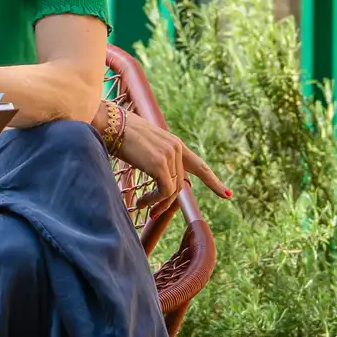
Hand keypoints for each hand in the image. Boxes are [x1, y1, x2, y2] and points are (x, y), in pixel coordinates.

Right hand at [109, 111, 229, 205]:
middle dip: (167, 202)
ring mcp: (170, 155)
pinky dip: (153, 201)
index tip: (227, 195)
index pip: (199, 165)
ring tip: (142, 206)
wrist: (109, 123)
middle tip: (153, 214)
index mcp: (174, 143)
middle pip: (180, 184)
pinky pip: (164, 191)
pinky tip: (140, 203)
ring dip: (158, 203)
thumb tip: (159, 180)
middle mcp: (176, 148)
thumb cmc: (119, 134)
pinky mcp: (160, 164)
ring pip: (173, 190)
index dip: (213, 181)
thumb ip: (155, 159)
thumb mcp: (143, 146)